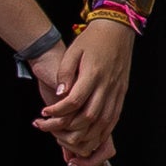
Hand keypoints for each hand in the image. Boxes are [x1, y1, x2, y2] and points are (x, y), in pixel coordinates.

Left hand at [33, 16, 135, 165]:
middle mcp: (107, 85)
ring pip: (103, 122)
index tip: (44, 112)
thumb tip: (59, 94)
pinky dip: (101, 131)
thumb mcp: (72, 52)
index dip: (57, 111)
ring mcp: (117, 91)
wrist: (117, 29)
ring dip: (84, 134)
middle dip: (67, 127)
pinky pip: (114, 118)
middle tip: (49, 127)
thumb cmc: (93, 39)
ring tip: (67, 137)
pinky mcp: (121, 93)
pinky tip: (89, 135)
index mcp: (93, 74)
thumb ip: (64, 73)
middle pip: (88, 116)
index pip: (74, 101)